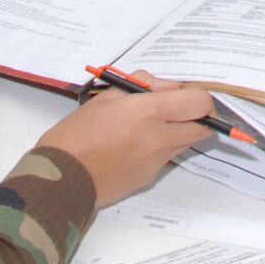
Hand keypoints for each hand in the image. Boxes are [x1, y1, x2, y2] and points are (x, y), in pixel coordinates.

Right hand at [44, 72, 211, 206]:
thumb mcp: (107, 96)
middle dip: (197, 116)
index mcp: (149, 113)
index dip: (199, 96)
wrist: (61, 178)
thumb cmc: (77, 133)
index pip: (199, 103)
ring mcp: (157, 162)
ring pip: (186, 143)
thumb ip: (143, 85)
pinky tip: (135, 144)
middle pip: (202, 127)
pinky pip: (167, 158)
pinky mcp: (149, 178)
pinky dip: (161, 148)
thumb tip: (168, 87)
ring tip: (150, 124)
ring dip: (180, 131)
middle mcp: (159, 138)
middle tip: (177, 108)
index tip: (187, 94)